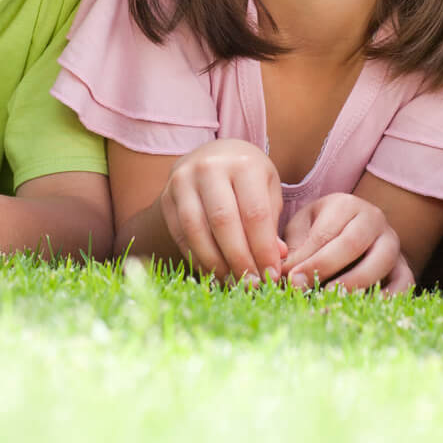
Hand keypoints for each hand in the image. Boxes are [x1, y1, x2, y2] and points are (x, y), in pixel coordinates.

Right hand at [159, 139, 285, 283]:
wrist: (212, 157)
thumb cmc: (247, 177)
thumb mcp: (267, 190)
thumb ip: (270, 223)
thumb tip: (276, 258)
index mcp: (243, 164)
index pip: (255, 213)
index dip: (263, 249)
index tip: (271, 275)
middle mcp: (209, 168)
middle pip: (224, 222)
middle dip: (239, 259)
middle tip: (251, 284)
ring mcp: (183, 181)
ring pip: (197, 230)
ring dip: (215, 263)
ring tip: (232, 282)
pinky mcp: (166, 198)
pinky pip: (181, 235)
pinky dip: (197, 258)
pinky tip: (213, 272)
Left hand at [280, 193, 412, 293]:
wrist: (356, 231)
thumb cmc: (322, 229)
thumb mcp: (303, 228)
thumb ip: (293, 246)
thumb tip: (281, 271)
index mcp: (346, 205)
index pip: (325, 233)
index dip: (306, 257)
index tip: (289, 278)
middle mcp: (374, 219)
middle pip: (352, 243)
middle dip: (324, 268)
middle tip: (300, 288)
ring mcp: (393, 243)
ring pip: (380, 262)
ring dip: (353, 284)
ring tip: (328, 300)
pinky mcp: (404, 266)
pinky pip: (403, 283)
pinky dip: (386, 298)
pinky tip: (362, 309)